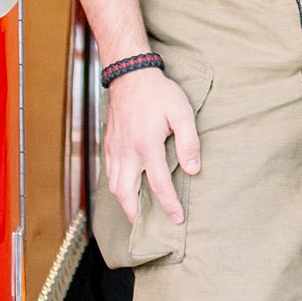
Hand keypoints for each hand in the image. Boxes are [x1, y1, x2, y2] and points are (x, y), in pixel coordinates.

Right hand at [103, 68, 199, 223]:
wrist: (129, 74)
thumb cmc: (158, 93)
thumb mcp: (182, 113)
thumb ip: (189, 142)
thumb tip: (193, 169)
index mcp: (147, 147)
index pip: (159, 185)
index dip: (170, 205)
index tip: (177, 219)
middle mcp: (127, 153)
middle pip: (126, 195)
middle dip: (135, 214)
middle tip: (146, 226)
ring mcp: (115, 149)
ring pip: (114, 186)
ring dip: (124, 202)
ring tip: (136, 211)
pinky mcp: (109, 143)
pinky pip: (109, 173)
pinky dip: (116, 186)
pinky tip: (125, 187)